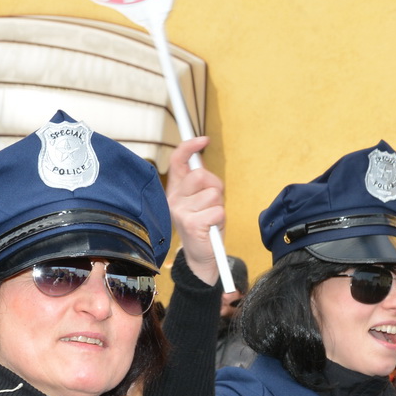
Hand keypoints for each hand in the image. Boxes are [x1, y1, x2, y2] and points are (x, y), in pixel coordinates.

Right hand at [167, 137, 224, 285]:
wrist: (202, 256)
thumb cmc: (205, 226)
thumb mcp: (201, 200)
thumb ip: (200, 181)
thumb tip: (200, 155)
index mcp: (175, 190)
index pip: (178, 160)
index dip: (189, 146)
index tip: (203, 139)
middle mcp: (174, 199)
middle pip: (201, 175)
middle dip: (215, 187)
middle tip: (213, 203)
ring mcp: (181, 211)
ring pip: (213, 194)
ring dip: (219, 206)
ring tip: (211, 218)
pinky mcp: (191, 224)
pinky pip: (218, 211)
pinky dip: (220, 219)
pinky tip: (212, 228)